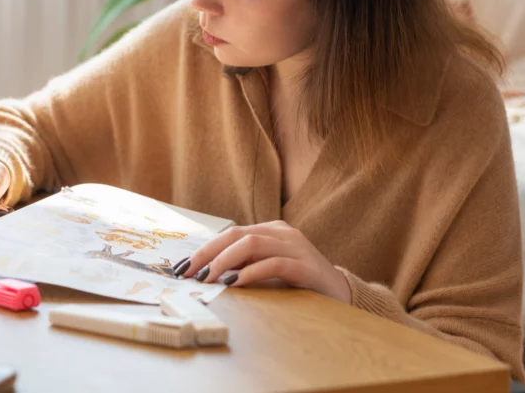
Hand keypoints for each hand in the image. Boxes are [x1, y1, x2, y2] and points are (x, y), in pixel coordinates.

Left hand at [176, 221, 351, 303]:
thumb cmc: (299, 284)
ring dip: (225, 262)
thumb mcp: (268, 272)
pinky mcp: (306, 266)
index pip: (230, 234)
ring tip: (209, 279)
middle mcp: (282, 232)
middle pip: (237, 235)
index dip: (204, 250)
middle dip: (208, 254)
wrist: (342, 294)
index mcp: (271, 230)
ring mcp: (296, 246)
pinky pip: (274, 263)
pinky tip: (236, 283)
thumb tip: (205, 275)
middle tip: (189, 274)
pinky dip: (251, 272)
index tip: (182, 268)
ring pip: (252, 244)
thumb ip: (244, 267)